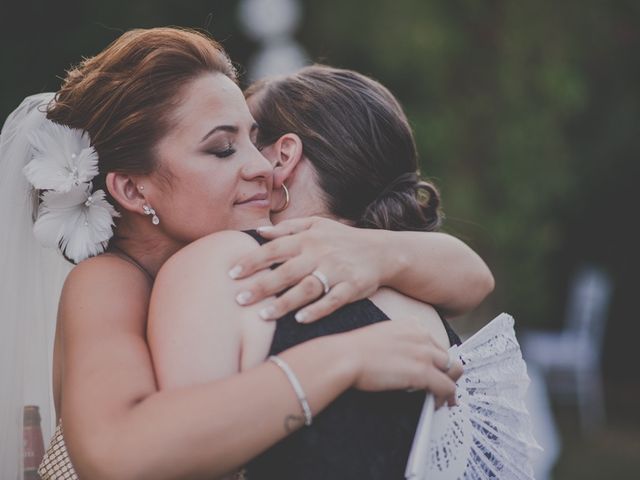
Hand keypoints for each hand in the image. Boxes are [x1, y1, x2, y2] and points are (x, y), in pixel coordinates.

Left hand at [229, 217, 392, 322]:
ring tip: (263, 315)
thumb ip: (288, 228)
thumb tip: (260, 232)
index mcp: (308, 239)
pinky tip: (300, 319)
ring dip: (284, 303)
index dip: (252, 260)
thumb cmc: (343, 239)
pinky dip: (317, 310)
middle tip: (239, 299)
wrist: (382, 251)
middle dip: (261, 286)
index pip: (274, 249)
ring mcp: (336, 271)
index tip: (231, 273)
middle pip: (286, 271)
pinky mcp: (352, 287)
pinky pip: (333, 300)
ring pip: (307, 288)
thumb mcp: (318, 225)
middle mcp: (320, 254)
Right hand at [340, 318, 462, 407]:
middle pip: (447, 356)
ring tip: (442, 399)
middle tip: (440, 387)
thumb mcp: (381, 336)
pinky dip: (445, 399)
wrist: (345, 356)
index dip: (435, 359)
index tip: (433, 369)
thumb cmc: (354, 349)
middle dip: (446, 373)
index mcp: (411, 324)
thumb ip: (397, 343)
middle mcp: (422, 335)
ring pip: (453, 371)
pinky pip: (447, 388)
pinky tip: (436, 405)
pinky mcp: (423, 372)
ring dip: (449, 385)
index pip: (434, 342)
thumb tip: (403, 361)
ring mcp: (424, 353)